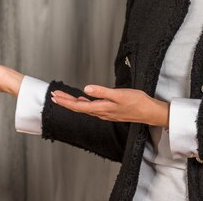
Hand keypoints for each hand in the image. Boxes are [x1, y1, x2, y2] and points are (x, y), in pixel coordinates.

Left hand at [51, 85, 169, 127]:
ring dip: (73, 102)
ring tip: (63, 97)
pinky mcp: (109, 111)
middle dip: (65, 101)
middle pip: (78, 108)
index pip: (78, 106)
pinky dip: (83, 103)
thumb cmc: (137, 102)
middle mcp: (101, 113)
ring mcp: (105, 113)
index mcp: (101, 108)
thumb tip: (86, 89)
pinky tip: (82, 99)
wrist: (149, 112)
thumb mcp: (119, 94)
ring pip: (84, 108)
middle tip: (53, 96)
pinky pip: (92, 108)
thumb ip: (102, 92)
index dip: (65, 102)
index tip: (55, 97)